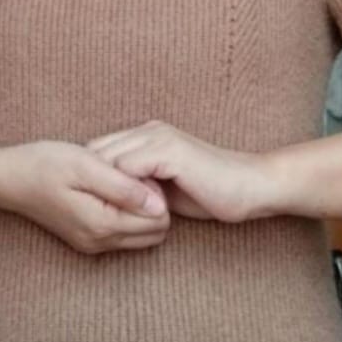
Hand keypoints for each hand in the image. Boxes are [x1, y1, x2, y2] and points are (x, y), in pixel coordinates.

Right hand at [0, 140, 170, 253]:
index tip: (138, 169)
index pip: (159, 219)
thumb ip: (123, 186)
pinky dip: (128, 214)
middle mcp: (100, 242)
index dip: (158, 191)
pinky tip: (111, 190)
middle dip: (155, 204)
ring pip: (142, 235)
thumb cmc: (45, 164)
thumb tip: (159, 204)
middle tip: (133, 175)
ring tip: (122, 181)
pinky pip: (124, 233)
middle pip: (155, 232)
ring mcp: (93, 244)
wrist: (9, 177)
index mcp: (102, 224)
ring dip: (142, 210)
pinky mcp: (87, 239)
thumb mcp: (86, 165)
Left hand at [86, 121, 273, 222]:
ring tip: (107, 213)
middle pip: (96, 151)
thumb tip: (107, 196)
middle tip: (94, 210)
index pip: (99, 149)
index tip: (90, 203)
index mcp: (147, 134)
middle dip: (92, 182)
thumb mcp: (165, 187)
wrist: (252, 187)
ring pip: (107, 160)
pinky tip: (128, 210)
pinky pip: (126, 170)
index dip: (92, 176)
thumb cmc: (211, 192)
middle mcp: (150, 129)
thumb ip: (139, 184)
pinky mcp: (169, 151)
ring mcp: (159, 137)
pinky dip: (122, 192)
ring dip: (104, 188)